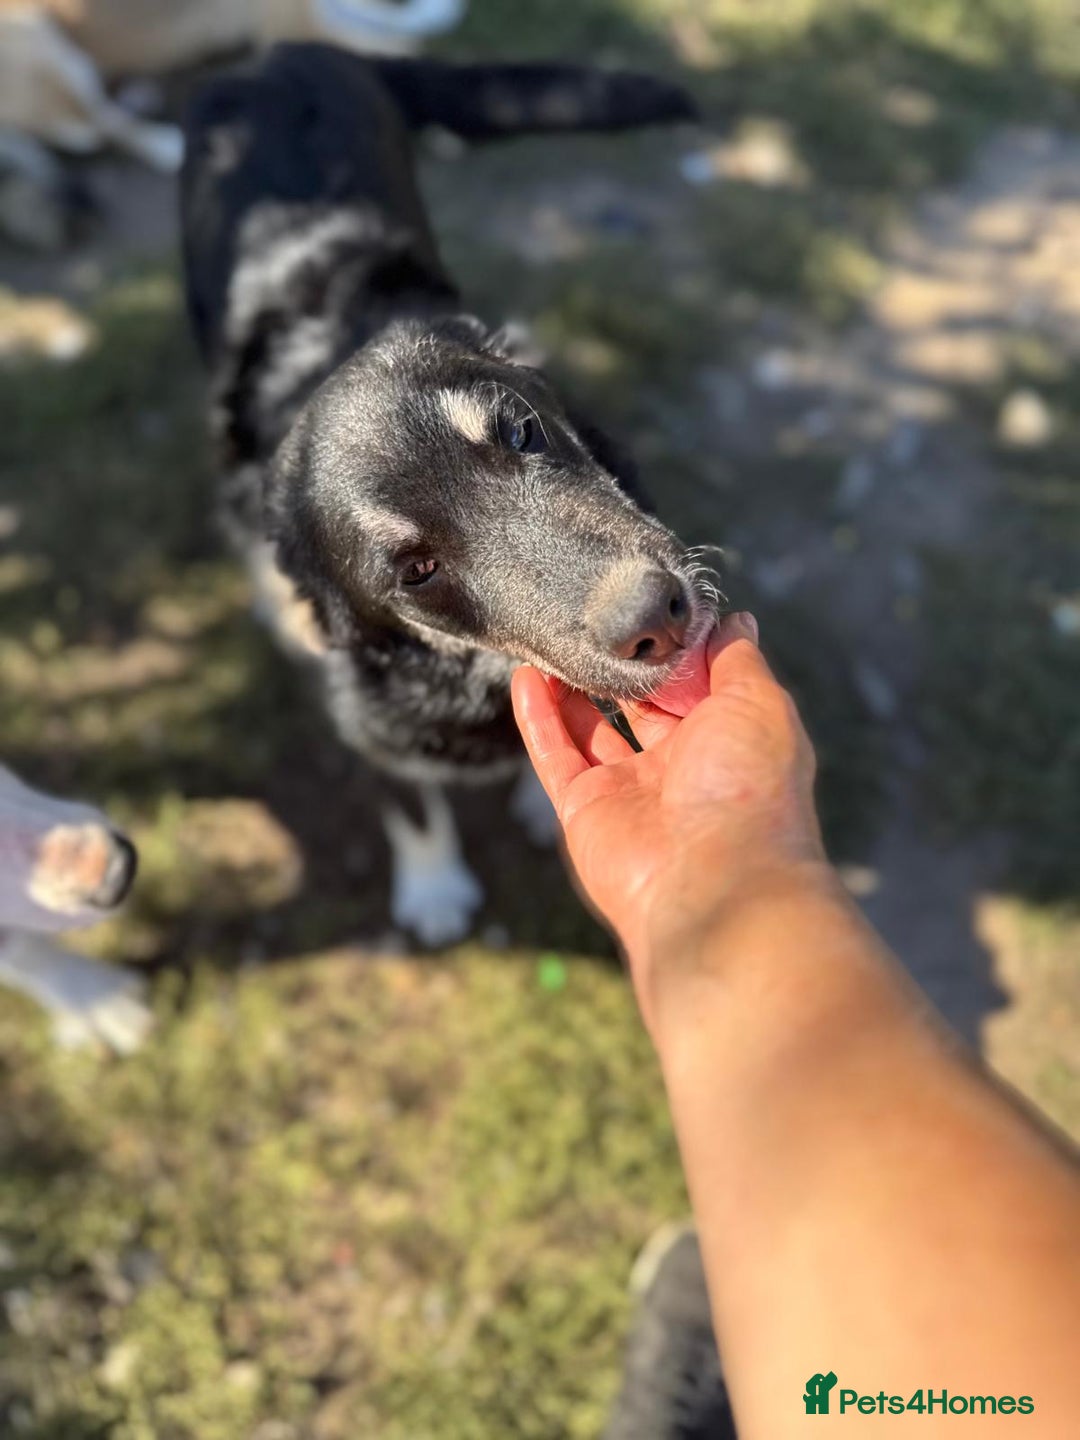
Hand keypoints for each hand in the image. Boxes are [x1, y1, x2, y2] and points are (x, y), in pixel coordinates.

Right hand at [511, 613, 826, 1022]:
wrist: (713, 880)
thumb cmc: (748, 788)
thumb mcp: (759, 703)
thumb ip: (740, 659)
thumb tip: (737, 619)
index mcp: (728, 741)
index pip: (699, 685)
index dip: (677, 649)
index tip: (652, 606)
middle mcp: (681, 766)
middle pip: (643, 705)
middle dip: (622, 666)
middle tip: (596, 617)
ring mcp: (630, 790)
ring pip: (592, 728)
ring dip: (572, 687)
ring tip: (553, 640)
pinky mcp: (585, 808)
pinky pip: (556, 755)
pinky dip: (538, 718)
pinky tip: (525, 676)